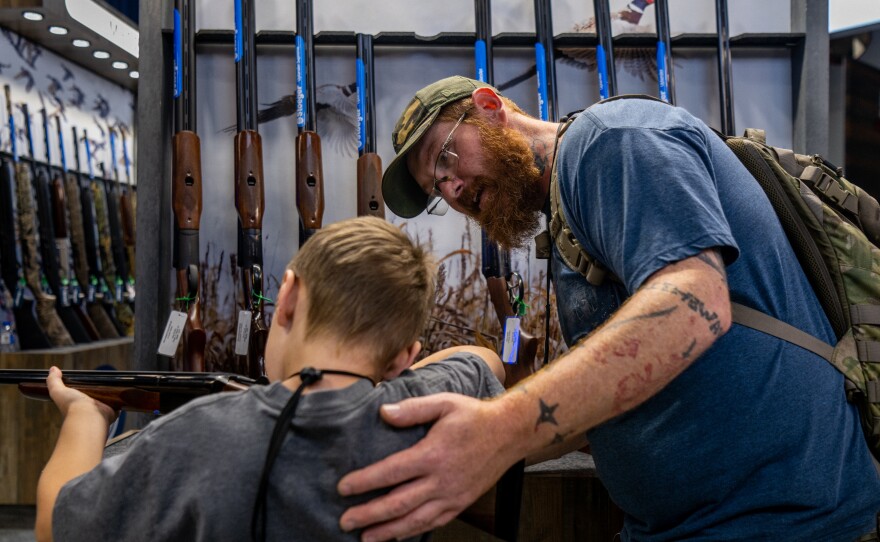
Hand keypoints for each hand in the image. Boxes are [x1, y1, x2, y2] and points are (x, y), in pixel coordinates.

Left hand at [46, 366, 116, 424]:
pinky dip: (119, 401)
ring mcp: (100, 410)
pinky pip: (117, 405)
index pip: (79, 395)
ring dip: (109, 395)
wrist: (88, 416)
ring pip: (106, 400)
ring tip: (113, 385)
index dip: (82, 389)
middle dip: (97, 390)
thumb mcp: (58, 391)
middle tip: (101, 381)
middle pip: (94, 397)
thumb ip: (54, 381)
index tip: (86, 381)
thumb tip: (53, 369)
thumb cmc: (72, 406)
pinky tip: (120, 394)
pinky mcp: (111, 411)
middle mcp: (88, 408)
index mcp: (76, 403)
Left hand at [337, 393, 521, 540]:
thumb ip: (413, 409)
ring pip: (414, 520)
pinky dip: (412, 532)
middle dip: (369, 514)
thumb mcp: (444, 403)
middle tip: (345, 521)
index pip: (391, 472)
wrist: (509, 433)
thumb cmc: (475, 417)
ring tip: (364, 537)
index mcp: (433, 455)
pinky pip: (433, 523)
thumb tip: (384, 412)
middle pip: (398, 503)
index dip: (365, 482)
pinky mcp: (461, 503)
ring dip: (387, 531)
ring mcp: (452, 495)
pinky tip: (397, 536)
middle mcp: (441, 480)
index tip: (343, 488)